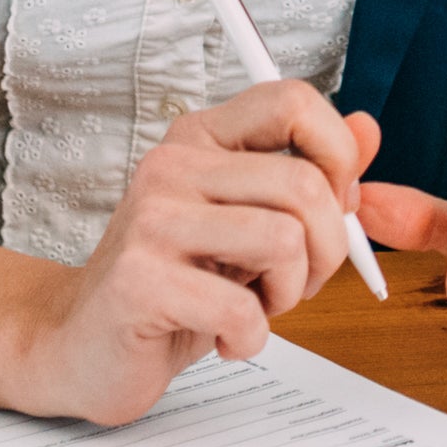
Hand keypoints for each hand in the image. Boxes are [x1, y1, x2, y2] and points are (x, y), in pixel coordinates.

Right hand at [0, 85, 379, 424]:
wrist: (79, 345)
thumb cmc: (172, 285)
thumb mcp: (247, 222)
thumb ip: (308, 174)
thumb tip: (367, 128)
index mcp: (201, 138)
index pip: (293, 101)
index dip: (337, 156)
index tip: (333, 206)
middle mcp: (172, 165)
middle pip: (306, 183)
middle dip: (327, 250)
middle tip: (295, 283)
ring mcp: (151, 220)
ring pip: (286, 240)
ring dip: (290, 294)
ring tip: (256, 308)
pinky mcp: (139, 281)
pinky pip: (243, 308)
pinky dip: (251, 338)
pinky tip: (224, 339)